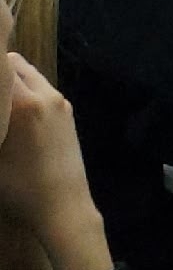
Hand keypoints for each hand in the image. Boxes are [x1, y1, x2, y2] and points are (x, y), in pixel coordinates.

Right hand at [0, 55, 110, 269]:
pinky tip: (12, 113)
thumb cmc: (19, 188)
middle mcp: (46, 94)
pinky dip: (25, 92)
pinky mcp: (68, 113)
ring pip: (30, 76)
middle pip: (15, 63)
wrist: (63, 206)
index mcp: (24, 102)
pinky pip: (42, 90)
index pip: (0, 63)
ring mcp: (60, 103)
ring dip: (10, 80)